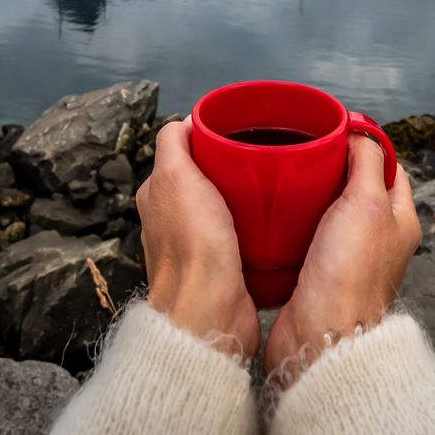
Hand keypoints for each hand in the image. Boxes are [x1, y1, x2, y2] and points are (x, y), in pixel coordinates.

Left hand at [136, 118, 259, 359]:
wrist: (210, 312)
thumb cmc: (193, 244)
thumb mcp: (175, 177)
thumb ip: (175, 143)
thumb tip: (188, 121)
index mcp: (157, 196)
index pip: (183, 151)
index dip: (209, 136)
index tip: (240, 128)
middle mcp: (173, 220)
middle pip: (208, 176)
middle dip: (233, 164)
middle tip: (265, 153)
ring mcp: (199, 245)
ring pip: (227, 205)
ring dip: (248, 195)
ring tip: (276, 182)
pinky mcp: (225, 266)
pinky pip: (243, 233)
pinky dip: (257, 223)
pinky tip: (277, 216)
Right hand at [264, 135, 419, 376]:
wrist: (319, 336)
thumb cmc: (350, 275)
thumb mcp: (368, 202)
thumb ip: (367, 161)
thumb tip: (361, 130)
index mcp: (400, 221)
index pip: (390, 168)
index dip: (368, 144)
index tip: (339, 127)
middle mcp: (377, 239)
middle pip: (356, 187)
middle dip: (333, 165)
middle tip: (308, 147)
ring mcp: (346, 256)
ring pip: (329, 209)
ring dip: (310, 192)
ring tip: (289, 172)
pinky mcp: (316, 270)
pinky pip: (305, 233)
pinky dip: (292, 218)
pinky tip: (276, 207)